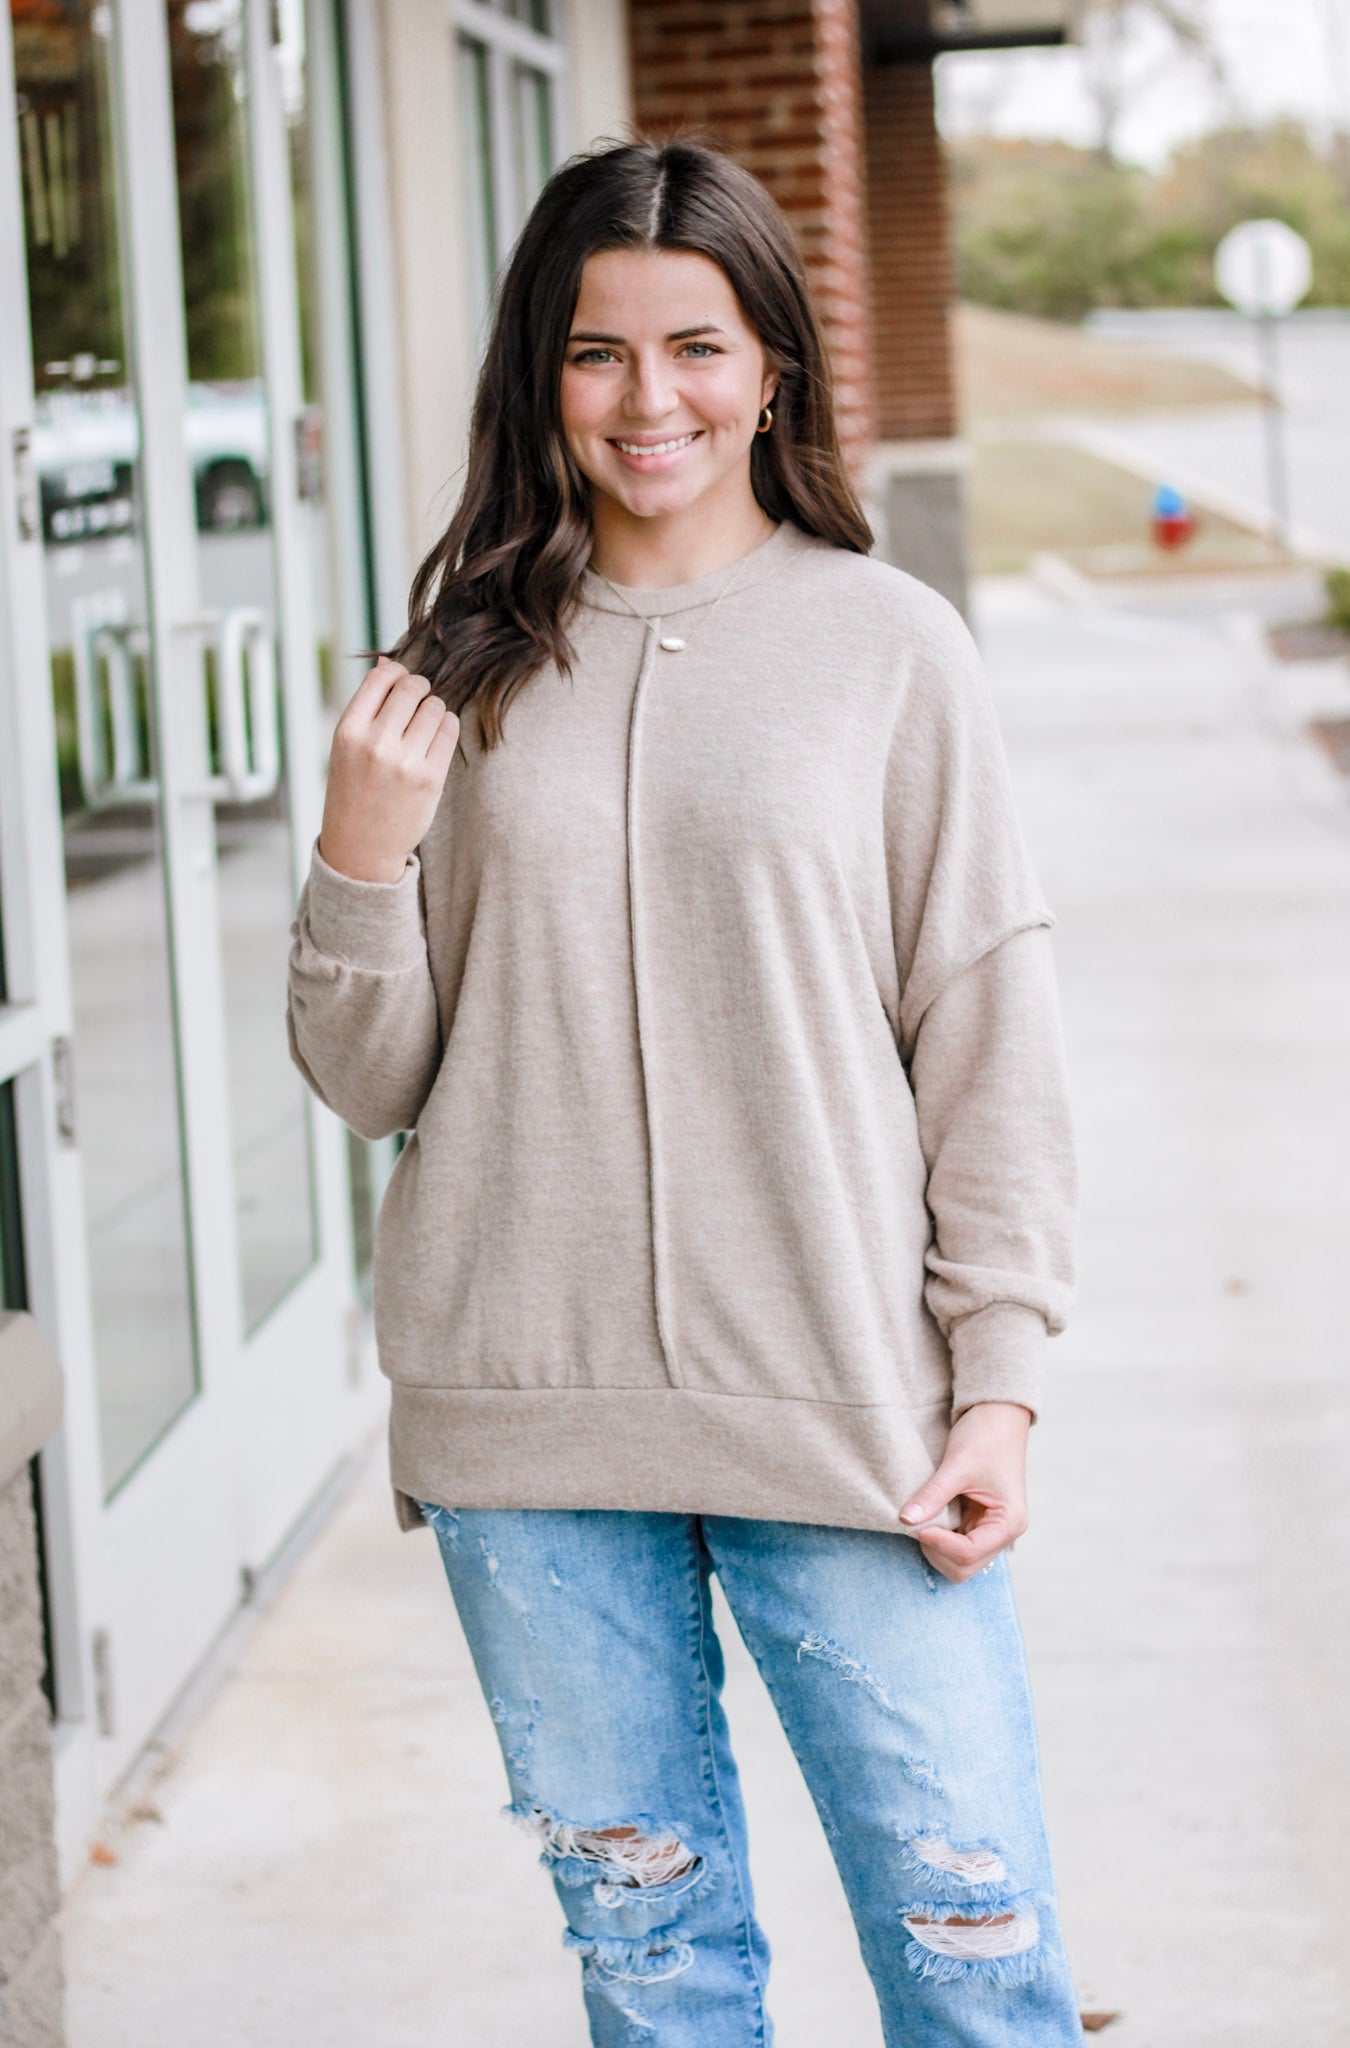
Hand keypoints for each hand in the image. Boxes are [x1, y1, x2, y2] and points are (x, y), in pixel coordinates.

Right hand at [318, 656, 458, 884]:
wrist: (360, 847)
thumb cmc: (353, 790)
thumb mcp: (346, 747)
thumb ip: (367, 706)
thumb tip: (389, 662)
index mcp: (349, 731)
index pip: (382, 678)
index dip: (397, 673)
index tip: (401, 682)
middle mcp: (376, 743)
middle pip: (412, 689)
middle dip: (419, 689)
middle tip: (418, 701)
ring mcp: (405, 761)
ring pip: (435, 707)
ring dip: (434, 709)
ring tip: (423, 726)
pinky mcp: (430, 777)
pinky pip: (449, 730)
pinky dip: (446, 727)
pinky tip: (435, 738)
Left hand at [898, 1401, 1030, 1583]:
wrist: (996, 1416)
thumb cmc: (986, 1437)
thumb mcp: (958, 1465)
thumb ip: (933, 1495)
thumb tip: (905, 1520)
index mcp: (1009, 1522)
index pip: (968, 1553)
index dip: (938, 1543)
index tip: (914, 1524)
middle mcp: (1004, 1533)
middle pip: (964, 1567)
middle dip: (936, 1550)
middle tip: (917, 1523)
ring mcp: (990, 1530)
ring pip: (958, 1562)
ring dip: (936, 1547)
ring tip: (923, 1518)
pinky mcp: (977, 1524)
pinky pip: (954, 1545)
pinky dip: (938, 1538)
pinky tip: (928, 1517)